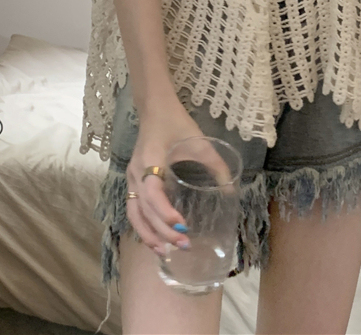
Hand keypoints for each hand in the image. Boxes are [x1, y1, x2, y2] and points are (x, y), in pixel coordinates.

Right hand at [125, 99, 207, 257]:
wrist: (155, 108)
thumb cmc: (177, 123)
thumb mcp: (200, 142)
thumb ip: (216, 165)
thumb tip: (230, 192)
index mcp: (150, 160)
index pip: (152, 193)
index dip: (164, 212)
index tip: (182, 226)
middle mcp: (135, 172)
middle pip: (143, 209)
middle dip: (162, 231)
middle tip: (184, 245)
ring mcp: (130, 177)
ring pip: (134, 213)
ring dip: (149, 234)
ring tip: (165, 252)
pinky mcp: (132, 181)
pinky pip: (134, 209)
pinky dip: (143, 226)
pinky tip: (156, 239)